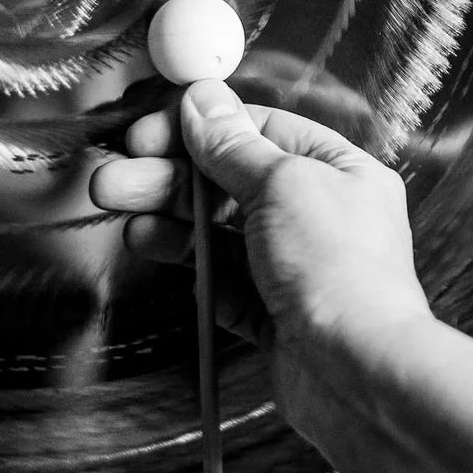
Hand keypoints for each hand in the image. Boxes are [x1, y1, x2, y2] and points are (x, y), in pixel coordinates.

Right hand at [89, 80, 432, 440]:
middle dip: (169, 177)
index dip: (201, 129)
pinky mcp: (274, 314)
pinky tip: (148, 244)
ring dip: (167, 218)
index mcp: (341, 171)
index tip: (148, 132)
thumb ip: (234, 146)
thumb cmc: (341, 272)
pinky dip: (186, 262)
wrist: (357, 372)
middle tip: (115, 177)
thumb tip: (203, 101)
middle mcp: (322, 216)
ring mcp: (296, 267)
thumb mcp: (282, 185)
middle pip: (231, 183)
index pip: (261, 133)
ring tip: (121, 209)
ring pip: (220, 232)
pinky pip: (221, 279)